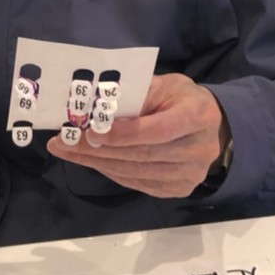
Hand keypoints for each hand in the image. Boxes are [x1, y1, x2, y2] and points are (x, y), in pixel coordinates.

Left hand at [47, 74, 228, 197]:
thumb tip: (97, 110)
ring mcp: (190, 174)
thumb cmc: (181, 99)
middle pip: (143, 154)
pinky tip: (91, 161)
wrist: (211, 126)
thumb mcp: (163, 85)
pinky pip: (138, 183)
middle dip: (99, 150)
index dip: (124, 134)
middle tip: (64, 143)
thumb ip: (136, 95)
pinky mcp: (178, 189)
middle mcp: (200, 149)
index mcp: (198, 115)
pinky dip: (111, 172)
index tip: (90, 131)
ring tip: (68, 152)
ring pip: (136, 172)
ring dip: (98, 163)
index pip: (158, 130)